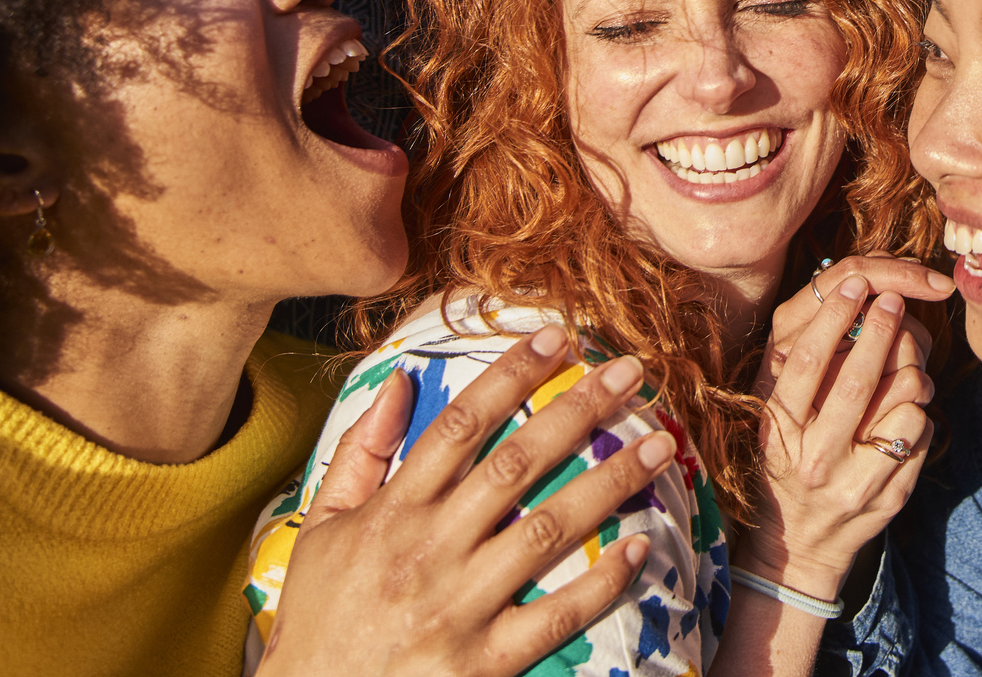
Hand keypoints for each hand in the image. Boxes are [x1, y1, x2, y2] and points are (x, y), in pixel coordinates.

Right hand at [257, 325, 676, 676]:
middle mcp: (428, 550)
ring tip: (661, 445)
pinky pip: (554, 617)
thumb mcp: (321, 527)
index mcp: (392, 512)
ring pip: (547, 530)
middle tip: (633, 372)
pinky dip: (601, 583)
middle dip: (578, 410)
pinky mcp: (483, 663)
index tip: (557, 336)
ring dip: (611, 483)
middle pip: (515, 464)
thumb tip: (400, 381)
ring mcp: (459, 607)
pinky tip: (641, 547)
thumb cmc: (319, 617)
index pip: (459, 425)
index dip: (510, 375)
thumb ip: (360, 453)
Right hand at [740, 263, 948, 599]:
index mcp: (779, 432)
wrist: (798, 546)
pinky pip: (922, 433)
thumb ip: (795, 375)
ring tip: (903, 367)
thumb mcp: (775, 423)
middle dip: (881, 329)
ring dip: (911, 374)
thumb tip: (839, 308)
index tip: (855, 282)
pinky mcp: (891, 497)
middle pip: (858, 379)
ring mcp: (855, 482)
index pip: (807, 361)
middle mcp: (814, 458)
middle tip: (894, 301)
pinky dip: (920, 411)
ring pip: (903, 403)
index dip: (834, 314)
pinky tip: (906, 412)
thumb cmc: (785, 466)